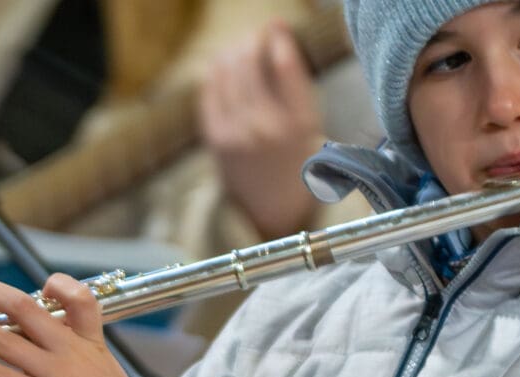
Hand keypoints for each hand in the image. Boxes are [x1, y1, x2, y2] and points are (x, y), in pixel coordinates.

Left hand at [200, 22, 324, 242]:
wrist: (271, 208)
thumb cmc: (295, 157)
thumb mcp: (310, 120)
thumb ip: (292, 75)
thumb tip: (276, 25)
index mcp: (300, 124)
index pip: (286, 64)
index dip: (277, 38)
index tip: (276, 28)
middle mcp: (267, 127)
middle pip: (250, 61)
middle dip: (252, 40)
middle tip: (256, 37)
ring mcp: (237, 133)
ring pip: (227, 70)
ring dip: (233, 51)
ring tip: (241, 49)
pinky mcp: (215, 138)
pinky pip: (209, 89)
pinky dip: (216, 71)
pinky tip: (224, 66)